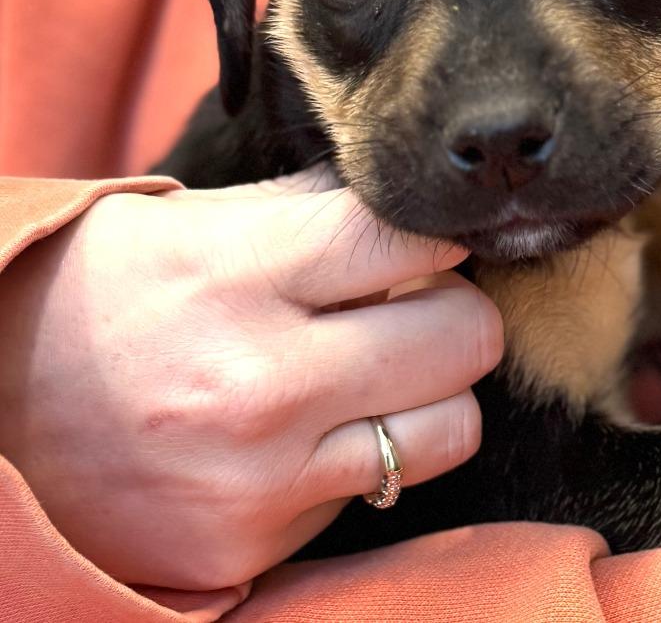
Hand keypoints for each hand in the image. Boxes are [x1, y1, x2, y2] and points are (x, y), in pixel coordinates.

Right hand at [0, 170, 501, 588]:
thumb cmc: (103, 292)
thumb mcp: (193, 221)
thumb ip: (310, 210)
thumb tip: (405, 213)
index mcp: (238, 273)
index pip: (405, 242)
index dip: (436, 236)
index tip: (426, 243)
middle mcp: (257, 381)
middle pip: (464, 336)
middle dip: (455, 311)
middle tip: (416, 306)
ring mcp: (260, 476)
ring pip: (454, 426)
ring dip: (435, 394)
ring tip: (384, 374)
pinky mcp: (253, 543)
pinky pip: (379, 488)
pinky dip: (365, 453)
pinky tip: (312, 430)